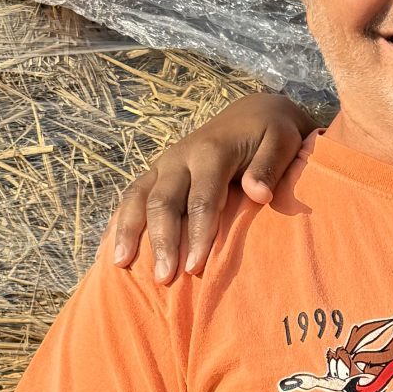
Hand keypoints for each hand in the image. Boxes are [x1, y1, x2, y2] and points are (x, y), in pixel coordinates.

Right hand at [109, 93, 316, 282]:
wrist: (253, 112)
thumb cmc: (272, 134)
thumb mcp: (282, 142)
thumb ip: (268, 167)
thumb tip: (259, 194)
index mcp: (212, 152)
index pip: (202, 199)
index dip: (198, 234)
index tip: (196, 268)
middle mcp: (181, 157)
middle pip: (163, 202)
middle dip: (162, 241)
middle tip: (163, 279)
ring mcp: (165, 164)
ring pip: (138, 197)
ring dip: (128, 231)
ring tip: (120, 264)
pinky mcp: (157, 171)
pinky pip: (132, 195)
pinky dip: (119, 220)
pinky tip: (111, 247)